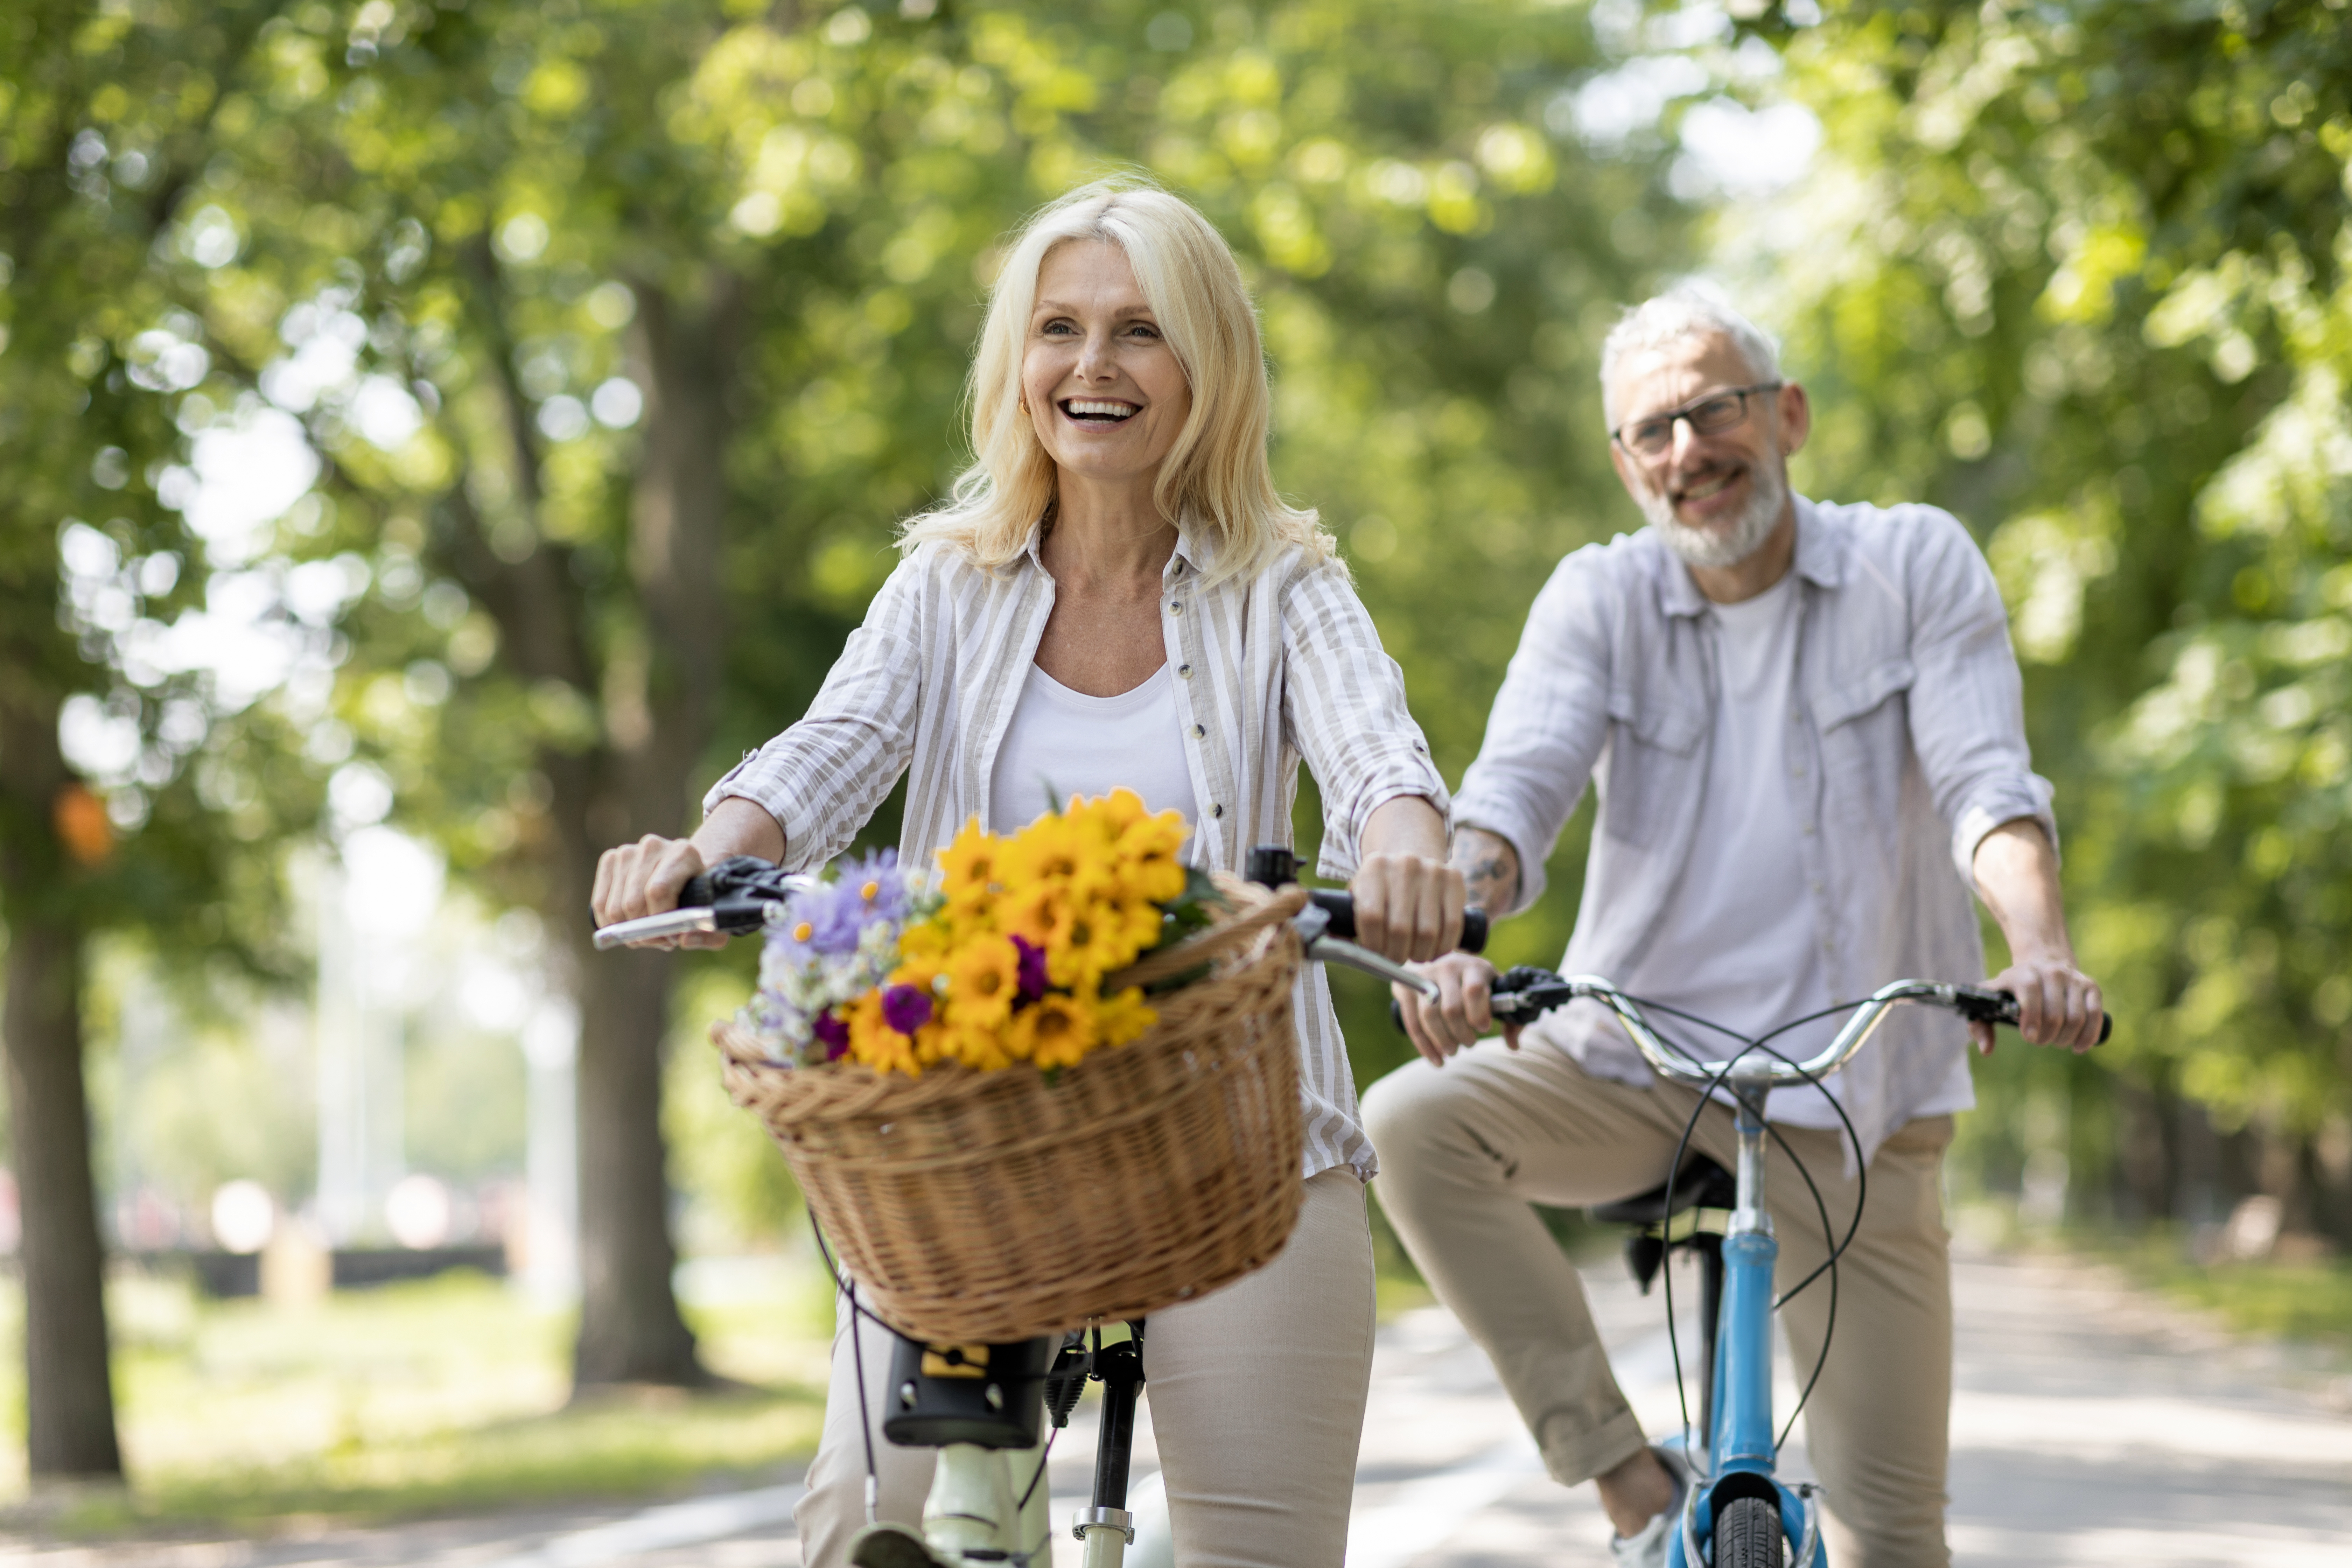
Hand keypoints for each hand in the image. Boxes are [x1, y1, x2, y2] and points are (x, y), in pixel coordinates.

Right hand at [590, 834, 724, 949]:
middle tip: (660, 938)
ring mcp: (628, 851)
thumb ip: (708, 934)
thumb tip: (682, 939)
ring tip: (649, 929)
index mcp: (683, 853)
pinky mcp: (610, 859)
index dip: (660, 922)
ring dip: (629, 930)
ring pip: (615, 908)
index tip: (671, 936)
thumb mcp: (712, 918)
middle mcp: (653, 846)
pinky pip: (600, 904)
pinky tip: (630, 925)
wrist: (683, 874)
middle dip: (644, 931)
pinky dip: (612, 924)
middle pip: (633, 903)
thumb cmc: (698, 899)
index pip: (658, 891)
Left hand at [1348, 850, 1464, 963]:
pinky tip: (1434, 949)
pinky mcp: (1454, 879)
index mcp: (1374, 868)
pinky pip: (1452, 926)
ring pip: (1428, 932)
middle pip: (1400, 928)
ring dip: (1420, 954)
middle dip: (1396, 953)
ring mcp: (1432, 871)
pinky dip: (1443, 946)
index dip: (1373, 944)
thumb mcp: (1359, 894)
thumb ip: (1344, 920)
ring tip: (1414, 954)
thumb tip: (1327, 944)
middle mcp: (1404, 865)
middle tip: (1395, 957)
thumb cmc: (1381, 888)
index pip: (1371, 917)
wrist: (1413, 855)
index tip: (1375, 953)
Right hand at [1394, 953, 1517, 1066]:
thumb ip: (1509, 1017)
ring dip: (1442, 1041)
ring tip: (1452, 1051)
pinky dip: (1424, 1045)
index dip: (1479, 1014)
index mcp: (1474, 967)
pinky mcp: (1406, 987)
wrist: (1438, 956)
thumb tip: (1514, 1046)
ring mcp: (1424, 976)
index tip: (1483, 1028)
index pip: (1474, 990)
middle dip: (1461, 1033)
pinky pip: (1411, 1022)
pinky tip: (1436, 1059)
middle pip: (1451, 1008)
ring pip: (1429, 1016)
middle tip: (1469, 1044)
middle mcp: (1447, 967)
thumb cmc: (1474, 981)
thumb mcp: (1494, 989)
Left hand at [1976, 953, 2103, 1054]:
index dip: (2030, 1017)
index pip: (2030, 991)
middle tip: (2039, 1041)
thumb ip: (1980, 1024)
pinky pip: (2095, 1015)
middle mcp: (2050, 972)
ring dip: (2066, 1038)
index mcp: (2023, 973)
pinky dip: (2088, 1036)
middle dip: (2047, 1036)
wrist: (2041, 962)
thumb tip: (1986, 1050)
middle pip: (2054, 1012)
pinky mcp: (2090, 986)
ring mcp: (2073, 978)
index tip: (2029, 1038)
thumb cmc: (2012, 989)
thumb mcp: (1990, 999)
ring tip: (2056, 1041)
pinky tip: (2078, 1047)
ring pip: (2076, 1017)